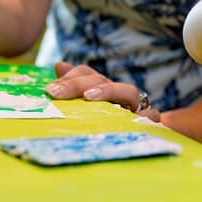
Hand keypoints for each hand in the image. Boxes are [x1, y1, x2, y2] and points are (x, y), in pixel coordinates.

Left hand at [45, 61, 160, 121]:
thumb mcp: (90, 107)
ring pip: (129, 92)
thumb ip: (75, 87)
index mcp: (104, 88)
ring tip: (89, 96)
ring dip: (108, 91)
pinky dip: (145, 116)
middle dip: (77, 84)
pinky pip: (151, 116)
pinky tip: (129, 118)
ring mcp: (137, 106)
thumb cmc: (111, 123)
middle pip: (101, 80)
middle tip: (55, 93)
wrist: (143, 137)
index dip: (70, 77)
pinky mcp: (150, 121)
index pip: (87, 73)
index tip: (51, 89)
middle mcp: (120, 94)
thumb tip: (59, 65)